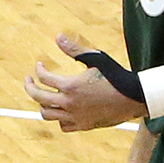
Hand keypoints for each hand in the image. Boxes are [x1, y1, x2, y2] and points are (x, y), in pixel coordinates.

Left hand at [26, 33, 144, 130]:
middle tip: (28, 81)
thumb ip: (75, 49)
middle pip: (37, 97)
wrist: (134, 97)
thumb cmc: (116, 75)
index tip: (39, 65)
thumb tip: (58, 36)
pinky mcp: (83, 125)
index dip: (38, 69)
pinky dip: (59, 118)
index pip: (43, 77)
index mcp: (70, 86)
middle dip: (29, 87)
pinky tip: (62, 110)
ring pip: (47, 114)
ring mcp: (75, 116)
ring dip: (43, 104)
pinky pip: (63, 125)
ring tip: (43, 97)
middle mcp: (69, 103)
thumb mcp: (96, 59)